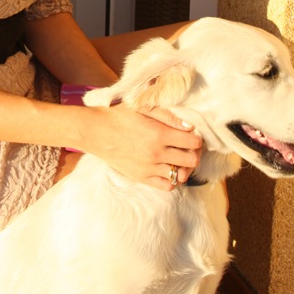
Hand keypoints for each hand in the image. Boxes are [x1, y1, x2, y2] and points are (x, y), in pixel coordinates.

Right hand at [84, 104, 201, 190]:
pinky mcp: (141, 177)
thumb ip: (168, 116)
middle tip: (188, 147)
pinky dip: (171, 179)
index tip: (191, 135)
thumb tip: (190, 127)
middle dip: (194, 153)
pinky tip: (167, 168)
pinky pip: (167, 186)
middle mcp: (157, 153)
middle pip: (192, 160)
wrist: (96, 131)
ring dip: (184, 167)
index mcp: (159, 133)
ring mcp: (149, 167)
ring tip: (178, 159)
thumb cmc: (119, 115)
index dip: (196, 138)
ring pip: (181, 175)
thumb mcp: (143, 107)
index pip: (194, 142)